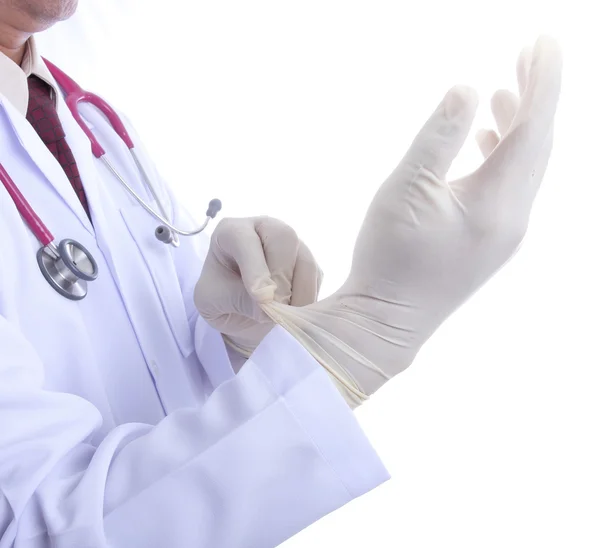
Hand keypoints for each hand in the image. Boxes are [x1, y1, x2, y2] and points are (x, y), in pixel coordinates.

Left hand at [194, 216, 322, 356]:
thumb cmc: (217, 299)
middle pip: (284, 237)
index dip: (255, 268)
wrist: (236, 312)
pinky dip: (307, 298)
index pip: (245, 239)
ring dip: (298, 292)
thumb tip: (270, 306)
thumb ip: (239, 300)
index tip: (261, 298)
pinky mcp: (306, 263)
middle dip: (281, 275)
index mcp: (231, 232)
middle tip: (274, 307)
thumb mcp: (213, 302)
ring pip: (305, 259)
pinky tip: (291, 312)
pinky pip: (315, 277)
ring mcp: (289, 244)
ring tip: (282, 315)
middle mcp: (263, 229)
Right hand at [258, 36, 561, 406]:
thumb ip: (439, 136)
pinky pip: (509, 188)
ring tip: (506, 92)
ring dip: (518, 127)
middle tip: (530, 56)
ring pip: (524, 168)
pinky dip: (502, 157)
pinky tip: (484, 143)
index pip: (533, 128)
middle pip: (537, 145)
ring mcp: (503, 234)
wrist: (386, 320)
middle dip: (536, 97)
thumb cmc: (390, 258)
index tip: (545, 42)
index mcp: (498, 202)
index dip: (542, 81)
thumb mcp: (407, 189)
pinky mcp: (487, 243)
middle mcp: (512, 218)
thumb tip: (467, 90)